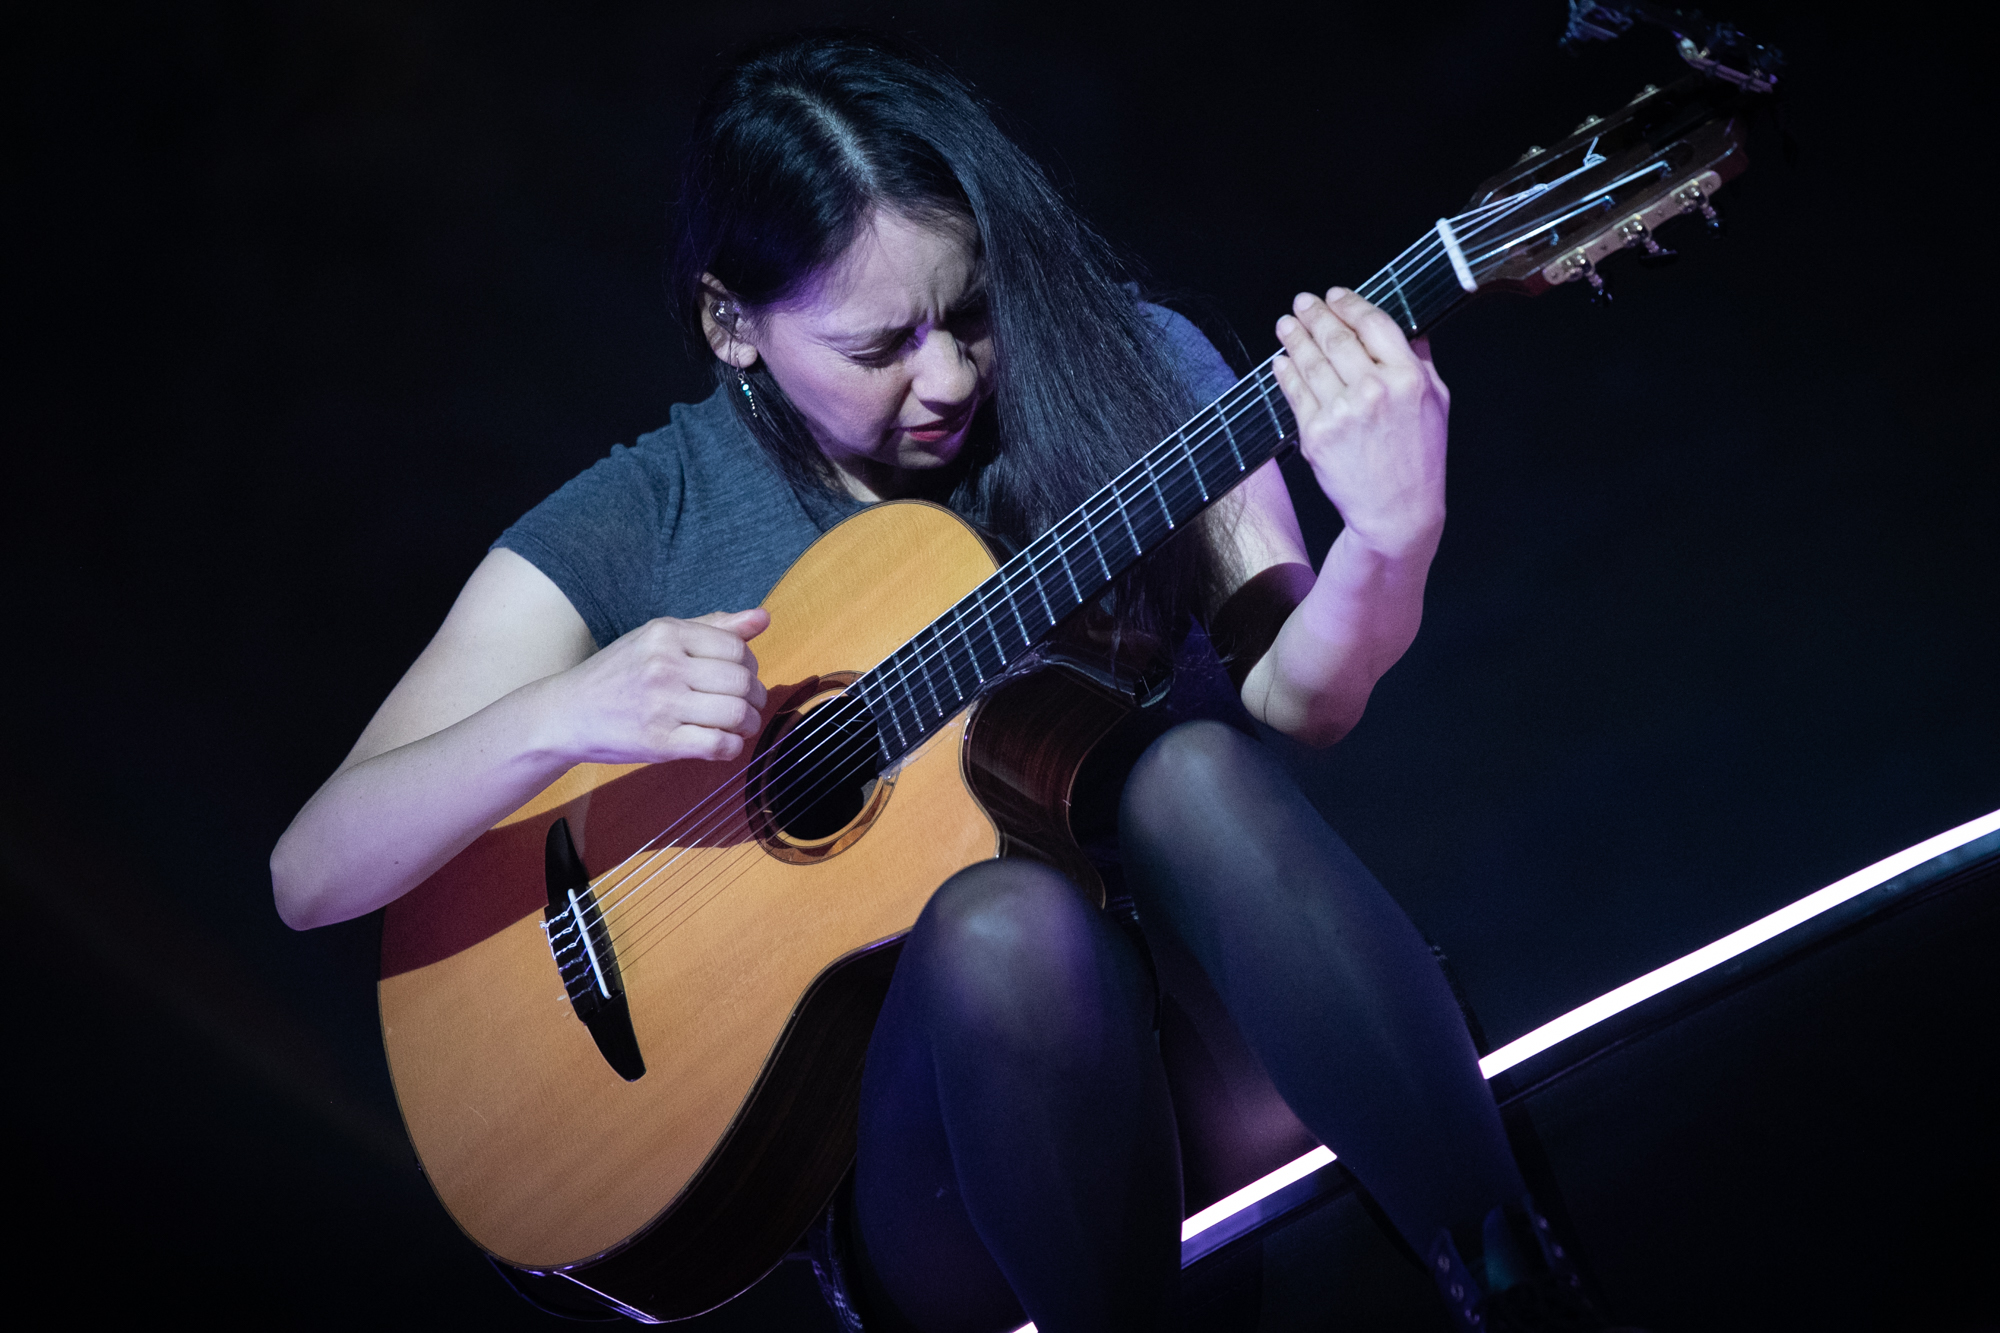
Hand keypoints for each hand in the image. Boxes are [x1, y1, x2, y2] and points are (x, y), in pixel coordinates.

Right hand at [539, 608, 770, 764]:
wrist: (567, 713)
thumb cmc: (618, 674)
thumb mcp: (658, 638)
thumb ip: (712, 627)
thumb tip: (761, 618)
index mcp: (666, 633)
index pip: (737, 648)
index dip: (750, 666)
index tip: (743, 677)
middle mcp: (665, 665)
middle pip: (742, 681)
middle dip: (754, 696)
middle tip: (747, 704)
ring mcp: (662, 705)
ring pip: (736, 713)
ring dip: (748, 723)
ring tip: (739, 725)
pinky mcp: (660, 743)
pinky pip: (718, 744)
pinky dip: (731, 747)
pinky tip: (723, 743)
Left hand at [1271, 288, 1448, 557]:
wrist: (1397, 511)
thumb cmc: (1420, 458)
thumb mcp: (1437, 402)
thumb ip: (1421, 361)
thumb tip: (1408, 326)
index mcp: (1409, 376)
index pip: (1373, 324)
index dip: (1349, 304)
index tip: (1335, 295)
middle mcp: (1374, 389)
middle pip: (1335, 337)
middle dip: (1314, 315)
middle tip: (1302, 303)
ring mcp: (1342, 412)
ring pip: (1311, 362)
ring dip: (1294, 337)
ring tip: (1286, 324)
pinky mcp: (1317, 434)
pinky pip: (1296, 393)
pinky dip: (1286, 372)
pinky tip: (1281, 360)